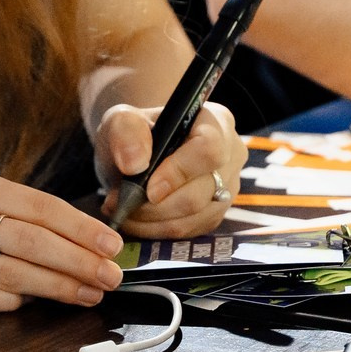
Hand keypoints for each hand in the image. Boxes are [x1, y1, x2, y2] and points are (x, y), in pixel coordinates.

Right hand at [0, 171, 122, 313]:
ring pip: (17, 275)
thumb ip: (11, 208)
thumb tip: (71, 234)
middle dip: (80, 262)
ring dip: (60, 287)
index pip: (41, 207)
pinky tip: (41, 304)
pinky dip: (17, 303)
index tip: (111, 242)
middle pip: (35, 243)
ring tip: (90, 293)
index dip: (81, 228)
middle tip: (112, 275)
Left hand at [95, 101, 242, 237]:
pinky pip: (189, 231)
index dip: (179, 172)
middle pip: (202, 192)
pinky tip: (136, 218)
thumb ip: (126, 132)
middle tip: (121, 202)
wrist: (137, 153)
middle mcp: (230, 155)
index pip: (209, 150)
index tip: (147, 187)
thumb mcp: (121, 120)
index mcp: (215, 122)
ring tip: (123, 208)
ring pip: (195, 217)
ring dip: (152, 220)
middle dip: (157, 204)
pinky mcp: (214, 214)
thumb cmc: (134, 133)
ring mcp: (226, 187)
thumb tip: (135, 164)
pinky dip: (157, 229)